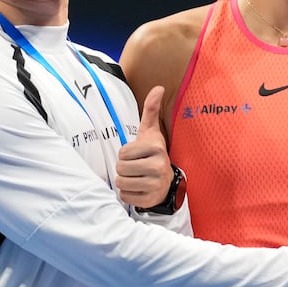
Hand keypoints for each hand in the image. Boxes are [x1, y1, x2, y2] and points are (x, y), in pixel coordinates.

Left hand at [116, 86, 174, 207]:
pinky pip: (125, 197)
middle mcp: (158, 166)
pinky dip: (128, 194)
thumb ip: (151, 109)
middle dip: (124, 168)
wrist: (167, 181)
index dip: (125, 154)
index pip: (123, 152)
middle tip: (136, 168)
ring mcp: (155, 184)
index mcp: (156, 148)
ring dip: (125, 181)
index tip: (137, 155)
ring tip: (137, 178)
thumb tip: (158, 87)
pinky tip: (139, 189)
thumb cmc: (152, 153)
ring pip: (121, 183)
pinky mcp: (150, 199)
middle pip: (120, 168)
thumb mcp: (150, 131)